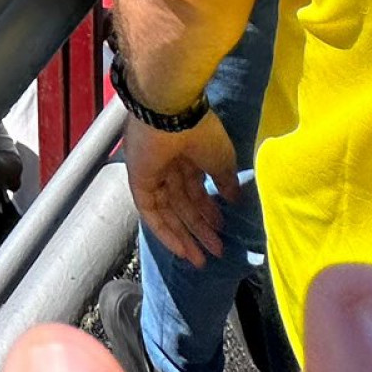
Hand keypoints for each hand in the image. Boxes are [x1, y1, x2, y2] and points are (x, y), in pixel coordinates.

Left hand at [123, 108, 238, 266]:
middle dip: (199, 228)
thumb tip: (233, 199)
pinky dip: (164, 232)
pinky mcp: (138, 180)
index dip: (209, 211)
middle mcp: (168, 164)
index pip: (196, 189)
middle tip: (215, 251)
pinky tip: (181, 250)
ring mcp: (151, 172)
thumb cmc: (200, 131)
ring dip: (184, 235)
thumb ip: (226, 181)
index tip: (222, 230)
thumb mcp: (222, 159)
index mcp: (188, 155)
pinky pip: (151, 212)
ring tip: (200, 259)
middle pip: (183, 204)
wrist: (171, 112)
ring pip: (168, 211)